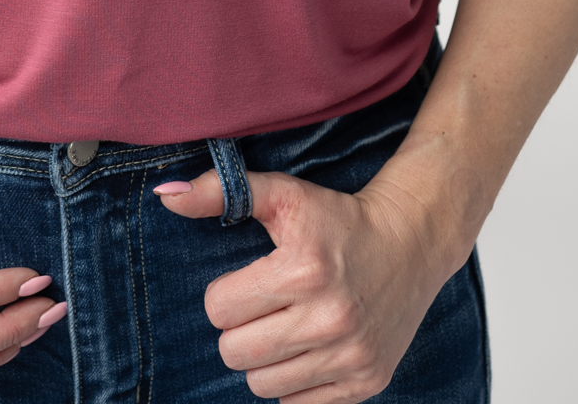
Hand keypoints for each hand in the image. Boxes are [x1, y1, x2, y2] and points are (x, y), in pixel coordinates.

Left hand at [155, 163, 454, 399]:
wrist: (411, 243)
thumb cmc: (337, 219)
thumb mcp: (284, 194)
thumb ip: (222, 191)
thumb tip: (166, 195)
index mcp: (304, 269)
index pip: (219, 308)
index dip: (225, 294)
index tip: (247, 282)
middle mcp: (330, 317)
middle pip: (236, 353)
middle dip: (238, 331)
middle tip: (261, 309)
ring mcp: (351, 356)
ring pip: (263, 385)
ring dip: (264, 360)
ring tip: (285, 328)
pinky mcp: (366, 383)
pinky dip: (294, 381)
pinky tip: (308, 349)